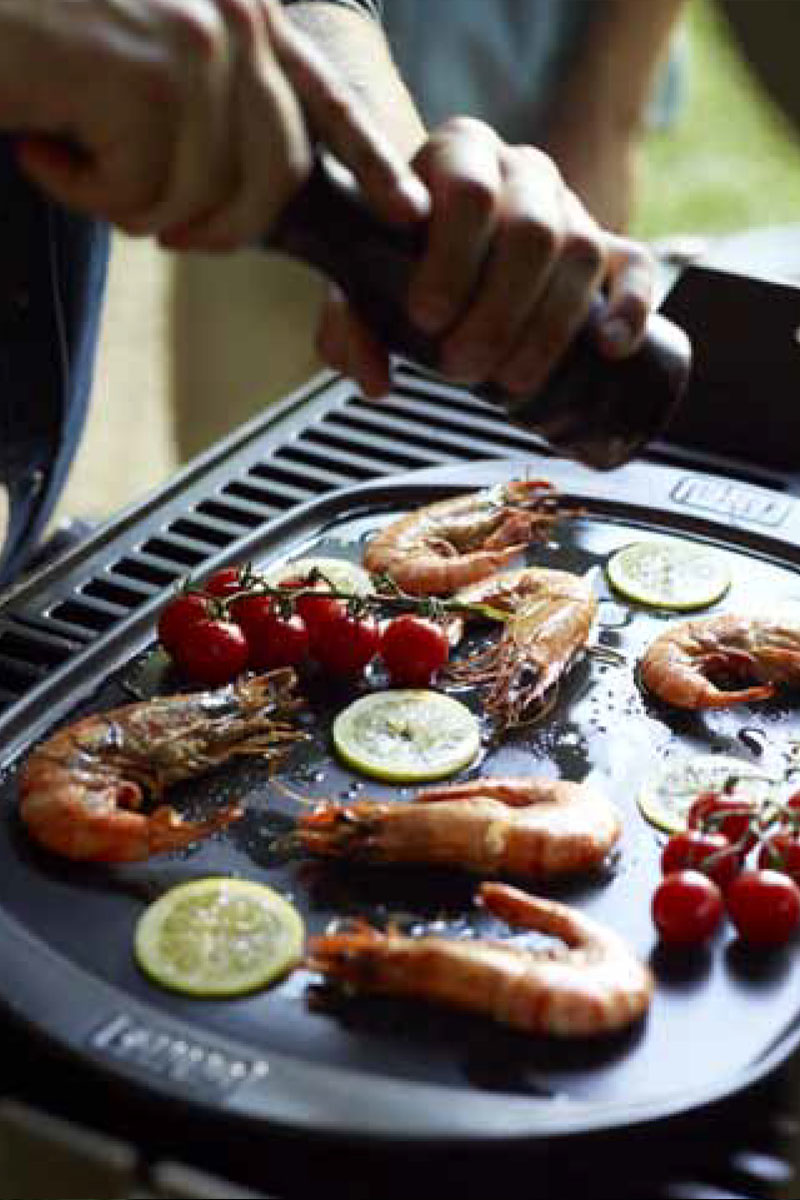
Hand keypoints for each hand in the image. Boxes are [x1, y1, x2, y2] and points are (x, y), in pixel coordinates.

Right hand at [0, 0, 425, 247]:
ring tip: (68, 149)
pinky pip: (138, 193)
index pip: (325, 102)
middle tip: (136, 210)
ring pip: (200, 194)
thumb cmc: (45, 46)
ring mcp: (192, 43)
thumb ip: (217, 111)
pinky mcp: (141, 74)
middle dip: (211, 221)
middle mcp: (232, 18)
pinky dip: (80, 190)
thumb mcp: (147, 68)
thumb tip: (257, 202)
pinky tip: (43, 142)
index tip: (409, 212)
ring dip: (125, 200)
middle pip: (273, 175)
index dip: (371, 162)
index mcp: (244, 13)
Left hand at [316, 116, 654, 397]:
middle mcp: (523, 171)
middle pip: (532, 231)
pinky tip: (608, 349)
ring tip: (508, 382)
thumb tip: (375, 380)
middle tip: (458, 368)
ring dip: (547, 329)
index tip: (425, 318)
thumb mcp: (360, 279)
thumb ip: (351, 322)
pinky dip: (630, 308)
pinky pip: (637, 267)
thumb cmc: (397, 259)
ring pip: (581, 254)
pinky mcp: (609, 248)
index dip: (451, 262)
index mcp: (460, 154)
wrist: (440, 239)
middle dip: (496, 313)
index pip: (470, 194)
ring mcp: (571, 207)